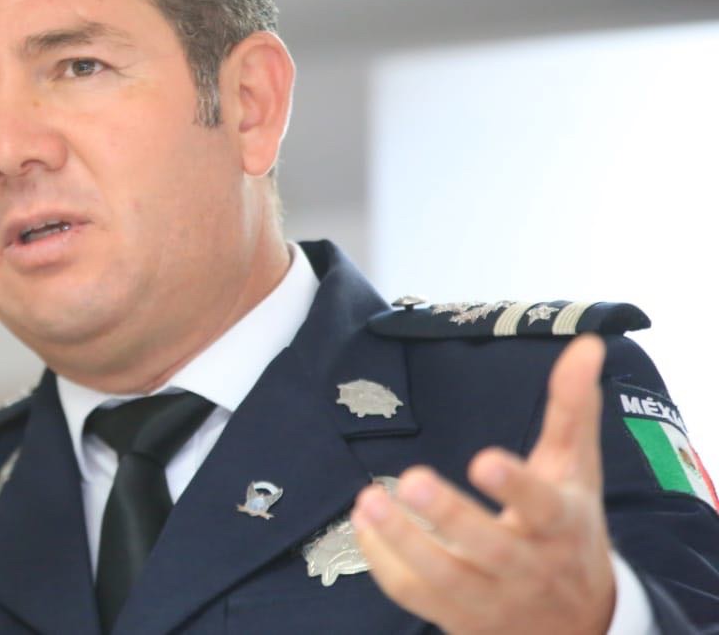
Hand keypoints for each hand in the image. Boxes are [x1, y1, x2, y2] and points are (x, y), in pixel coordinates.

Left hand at [350, 334, 615, 634]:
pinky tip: (363, 524)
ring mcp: (492, 598)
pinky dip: (384, 564)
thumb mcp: (576, 470)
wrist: (580, 623)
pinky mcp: (458, 617)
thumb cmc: (568, 529)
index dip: (514, 486)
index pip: (543, 507)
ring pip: (444, 577)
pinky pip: (416, 596)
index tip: (483, 460)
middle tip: (409, 478)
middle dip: (448, 514)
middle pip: (488, 547)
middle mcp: (528, 566)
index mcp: (560, 524)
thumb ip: (572, 408)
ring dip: (402, 541)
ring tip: (368, 500)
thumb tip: (586, 344)